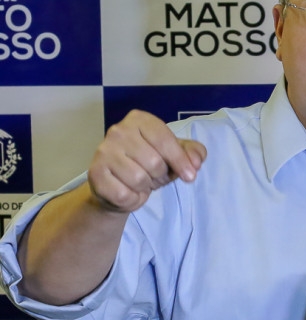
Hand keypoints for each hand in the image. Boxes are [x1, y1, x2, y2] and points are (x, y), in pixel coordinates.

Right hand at [87, 110, 206, 212]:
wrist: (118, 186)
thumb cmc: (149, 164)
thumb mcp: (176, 155)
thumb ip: (193, 153)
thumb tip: (196, 162)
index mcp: (140, 119)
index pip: (165, 140)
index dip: (181, 161)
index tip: (191, 176)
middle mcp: (118, 130)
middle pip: (154, 162)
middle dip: (160, 175)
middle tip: (154, 175)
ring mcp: (103, 151)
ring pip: (139, 179)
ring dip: (145, 187)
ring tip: (140, 182)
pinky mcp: (95, 173)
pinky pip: (124, 194)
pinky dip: (133, 199)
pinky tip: (128, 191)